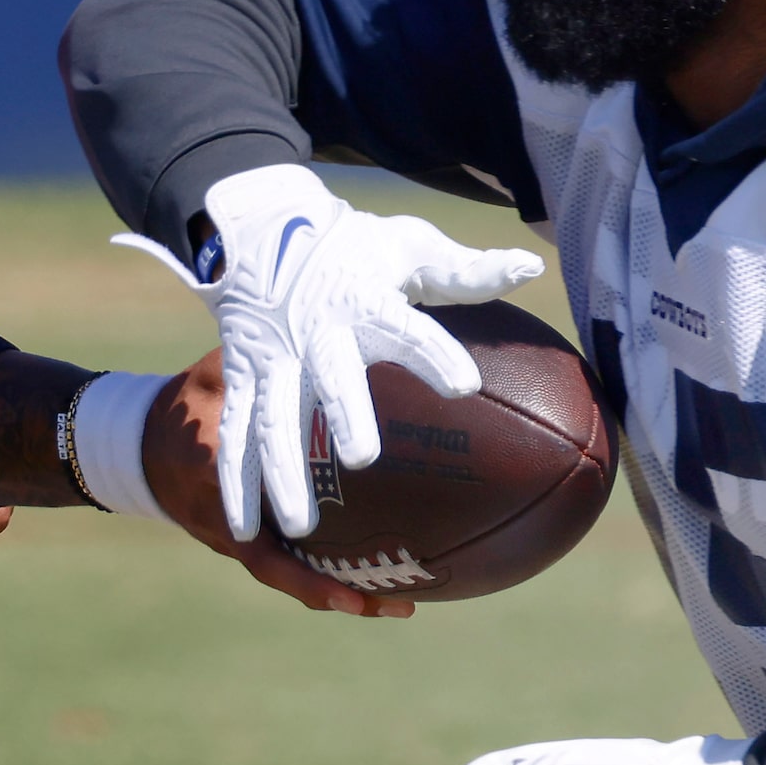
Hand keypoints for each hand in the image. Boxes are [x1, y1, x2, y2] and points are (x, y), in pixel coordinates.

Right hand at [115, 164, 541, 539]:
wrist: (263, 232)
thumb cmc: (355, 250)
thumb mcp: (408, 246)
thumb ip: (465, 270)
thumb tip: (529, 266)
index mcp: (363, 301)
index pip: (405, 328)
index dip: (433, 354)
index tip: (465, 384)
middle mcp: (315, 333)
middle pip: (331, 377)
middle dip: (343, 414)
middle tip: (361, 458)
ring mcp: (273, 360)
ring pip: (273, 419)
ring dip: (282, 471)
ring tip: (297, 526)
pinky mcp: (242, 378)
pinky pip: (235, 432)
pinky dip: (236, 482)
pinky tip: (242, 532)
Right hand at [142, 349, 413, 618]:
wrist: (138, 446)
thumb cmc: (186, 400)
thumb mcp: (216, 372)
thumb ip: (259, 366)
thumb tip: (320, 337)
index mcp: (208, 466)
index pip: (245, 489)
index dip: (278, 507)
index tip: (314, 523)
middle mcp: (222, 516)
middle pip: (273, 562)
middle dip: (324, 585)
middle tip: (385, 598)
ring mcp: (230, 537)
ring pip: (284, 577)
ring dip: (337, 596)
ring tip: (399, 606)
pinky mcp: (241, 543)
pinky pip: (286, 569)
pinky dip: (326, 581)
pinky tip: (373, 588)